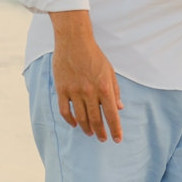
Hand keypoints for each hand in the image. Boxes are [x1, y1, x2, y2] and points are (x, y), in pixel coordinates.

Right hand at [50, 11, 123, 141]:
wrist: (74, 42)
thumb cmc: (94, 56)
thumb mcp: (110, 71)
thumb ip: (115, 91)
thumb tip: (120, 108)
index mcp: (104, 87)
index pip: (112, 115)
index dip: (115, 129)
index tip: (117, 139)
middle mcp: (90, 92)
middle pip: (96, 120)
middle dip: (101, 132)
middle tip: (103, 139)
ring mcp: (74, 92)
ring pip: (81, 118)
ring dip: (86, 128)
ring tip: (90, 133)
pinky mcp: (61, 90)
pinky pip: (65, 111)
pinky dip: (70, 120)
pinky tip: (75, 124)